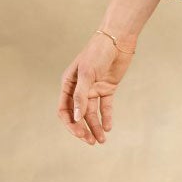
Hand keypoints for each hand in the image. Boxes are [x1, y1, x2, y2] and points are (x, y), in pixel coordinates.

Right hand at [58, 28, 133, 143]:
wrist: (117, 40)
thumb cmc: (97, 52)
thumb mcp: (86, 74)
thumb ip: (80, 96)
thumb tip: (76, 118)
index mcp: (68, 84)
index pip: (64, 110)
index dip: (71, 124)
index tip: (80, 134)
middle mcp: (79, 89)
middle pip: (78, 115)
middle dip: (83, 129)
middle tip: (92, 142)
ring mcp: (93, 89)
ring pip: (92, 114)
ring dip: (95, 127)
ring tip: (101, 140)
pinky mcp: (107, 88)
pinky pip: (105, 107)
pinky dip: (106, 117)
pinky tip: (108, 128)